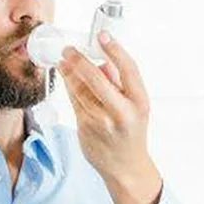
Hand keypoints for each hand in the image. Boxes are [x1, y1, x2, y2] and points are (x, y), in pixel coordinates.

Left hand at [57, 33, 161, 203]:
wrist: (125, 168)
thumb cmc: (131, 133)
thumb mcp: (135, 108)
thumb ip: (120, 84)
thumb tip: (103, 61)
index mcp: (139, 103)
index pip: (128, 69)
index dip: (114, 50)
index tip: (102, 35)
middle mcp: (121, 112)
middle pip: (96, 79)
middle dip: (79, 60)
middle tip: (68, 49)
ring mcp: (101, 122)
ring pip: (80, 89)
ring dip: (69, 72)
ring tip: (64, 60)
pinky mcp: (85, 128)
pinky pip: (74, 102)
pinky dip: (69, 88)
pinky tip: (66, 78)